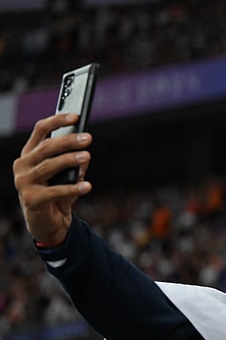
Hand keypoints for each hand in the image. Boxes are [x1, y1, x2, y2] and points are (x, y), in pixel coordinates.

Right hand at [13, 113, 92, 244]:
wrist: (48, 222)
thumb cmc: (57, 193)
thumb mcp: (66, 174)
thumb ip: (74, 162)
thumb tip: (85, 152)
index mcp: (29, 154)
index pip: (40, 130)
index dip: (57, 121)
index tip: (76, 116)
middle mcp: (22, 165)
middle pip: (46, 147)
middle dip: (68, 141)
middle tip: (88, 138)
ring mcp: (24, 182)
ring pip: (48, 166)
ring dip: (69, 160)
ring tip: (88, 156)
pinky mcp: (31, 199)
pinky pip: (54, 191)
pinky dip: (72, 188)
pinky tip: (87, 186)